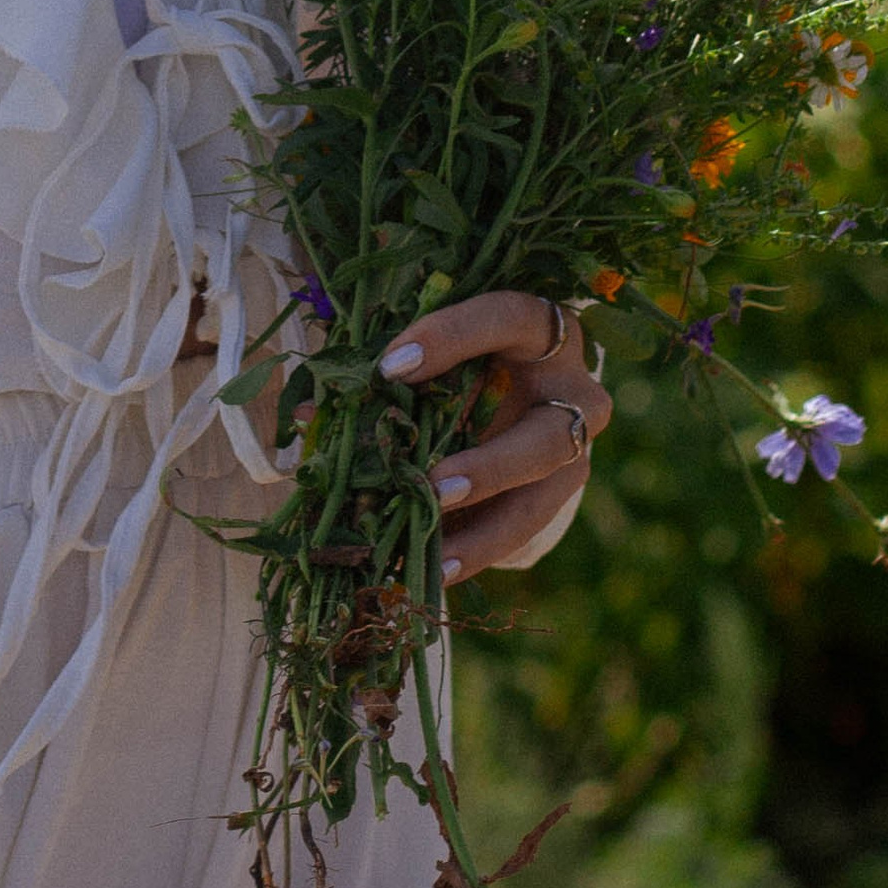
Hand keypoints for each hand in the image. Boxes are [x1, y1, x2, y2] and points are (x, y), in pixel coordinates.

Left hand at [376, 289, 610, 582]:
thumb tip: (310, 414)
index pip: (505, 318)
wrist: (526, 377)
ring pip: (545, 498)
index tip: (389, 368)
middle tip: (433, 486)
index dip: (451, 340)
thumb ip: (386, 370)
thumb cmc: (467, 349)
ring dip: (487, 526)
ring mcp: (577, 446)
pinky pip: (527, 528)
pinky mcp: (562, 490)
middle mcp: (573, 388)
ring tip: (432, 553)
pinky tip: (435, 569)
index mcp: (538, 325)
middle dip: (492, 465)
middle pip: (549, 433)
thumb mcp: (436, 348)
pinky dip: (478, 548)